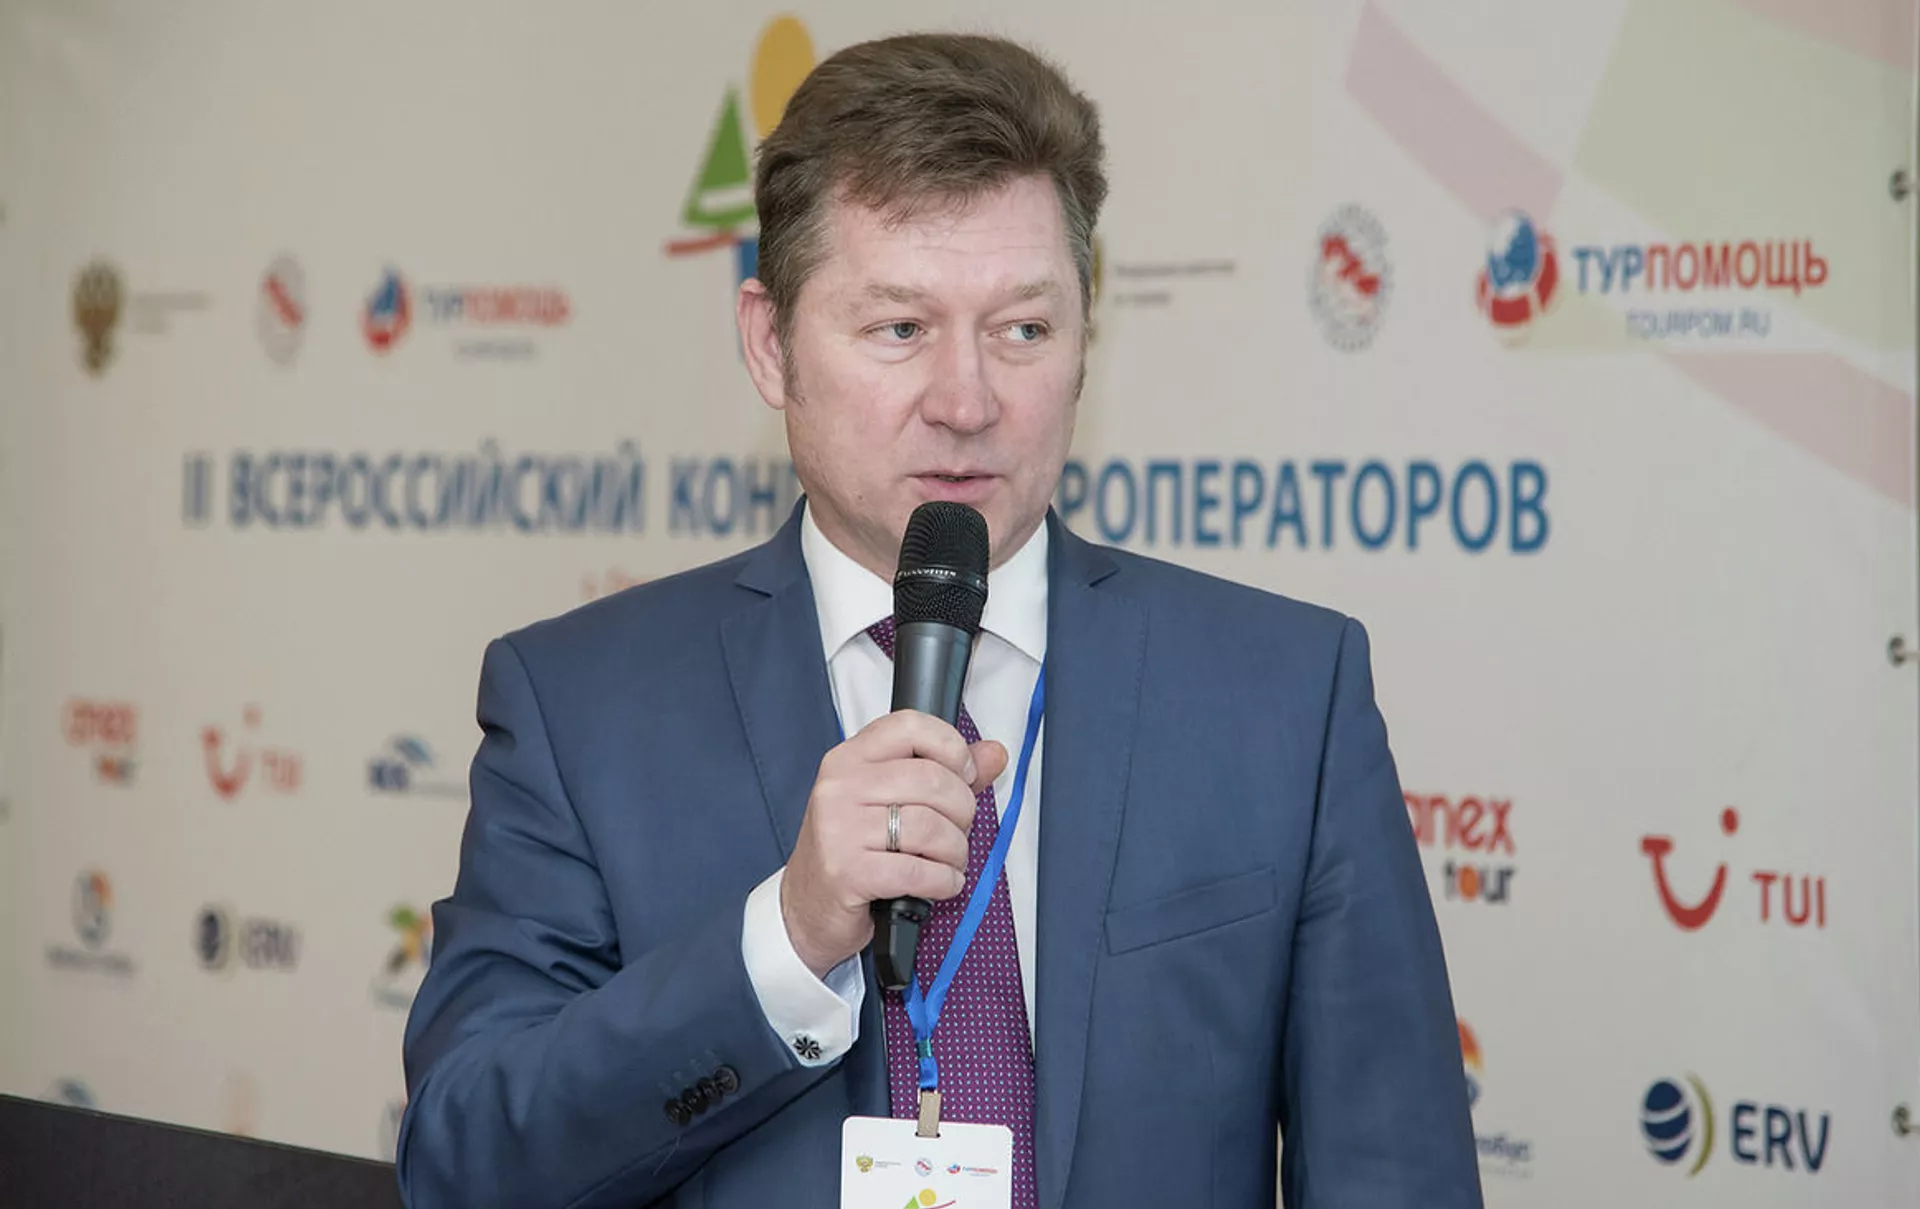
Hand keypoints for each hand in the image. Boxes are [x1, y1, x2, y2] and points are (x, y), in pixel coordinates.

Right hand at [780, 711, 1007, 978]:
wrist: (806, 909)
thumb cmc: (852, 851)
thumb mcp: (889, 803)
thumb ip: (945, 773)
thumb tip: (994, 753)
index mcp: (849, 759)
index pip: (910, 726)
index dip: (952, 748)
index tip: (965, 776)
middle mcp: (839, 787)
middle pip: (931, 780)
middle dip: (962, 811)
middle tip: (959, 831)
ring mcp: (839, 829)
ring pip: (930, 827)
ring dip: (955, 852)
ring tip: (950, 862)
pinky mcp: (847, 872)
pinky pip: (919, 872)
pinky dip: (944, 881)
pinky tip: (942, 884)